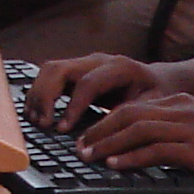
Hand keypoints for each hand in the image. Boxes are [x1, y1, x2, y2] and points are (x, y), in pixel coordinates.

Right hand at [29, 52, 162, 129]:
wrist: (157, 80)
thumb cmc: (155, 94)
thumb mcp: (150, 107)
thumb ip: (127, 116)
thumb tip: (101, 133)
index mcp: (119, 67)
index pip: (87, 84)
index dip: (72, 107)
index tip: (62, 129)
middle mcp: (98, 60)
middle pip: (60, 69)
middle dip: (45, 96)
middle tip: (42, 124)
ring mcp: (85, 63)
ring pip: (50, 69)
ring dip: (38, 94)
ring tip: (35, 120)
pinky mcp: (76, 71)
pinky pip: (50, 76)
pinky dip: (39, 93)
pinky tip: (36, 112)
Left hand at [79, 92, 193, 189]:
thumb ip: (175, 132)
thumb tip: (144, 147)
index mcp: (182, 103)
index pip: (134, 106)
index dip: (106, 121)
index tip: (89, 137)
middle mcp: (183, 110)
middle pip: (130, 114)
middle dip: (100, 130)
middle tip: (81, 147)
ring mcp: (190, 128)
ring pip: (137, 130)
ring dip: (109, 144)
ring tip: (91, 158)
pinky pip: (155, 150)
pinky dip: (131, 158)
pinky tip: (117, 166)